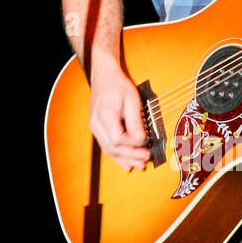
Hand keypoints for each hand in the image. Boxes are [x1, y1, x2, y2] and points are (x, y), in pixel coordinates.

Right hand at [89, 55, 150, 170]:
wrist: (104, 76)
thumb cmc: (118, 85)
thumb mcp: (132, 99)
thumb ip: (136, 121)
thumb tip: (141, 139)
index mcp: (105, 115)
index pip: (118, 139)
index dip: (133, 144)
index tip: (146, 143)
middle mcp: (96, 124)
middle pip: (113, 148)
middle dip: (131, 156)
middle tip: (146, 159)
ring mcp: (95, 128)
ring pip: (109, 150)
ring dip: (125, 160)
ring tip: (139, 166)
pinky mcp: (97, 129)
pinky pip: (106, 147)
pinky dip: (117, 157)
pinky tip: (126, 165)